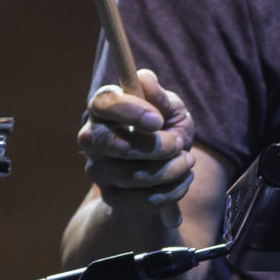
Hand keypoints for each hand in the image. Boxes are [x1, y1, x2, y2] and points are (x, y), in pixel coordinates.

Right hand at [76, 67, 195, 208]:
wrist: (168, 169)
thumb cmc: (167, 129)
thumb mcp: (171, 109)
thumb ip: (160, 96)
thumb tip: (146, 79)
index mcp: (104, 108)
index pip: (103, 104)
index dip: (128, 110)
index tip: (157, 120)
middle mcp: (92, 138)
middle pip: (107, 143)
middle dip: (152, 146)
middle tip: (178, 144)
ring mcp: (98, 170)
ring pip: (131, 176)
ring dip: (170, 170)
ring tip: (187, 161)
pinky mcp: (111, 197)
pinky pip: (143, 199)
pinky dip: (173, 190)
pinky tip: (183, 179)